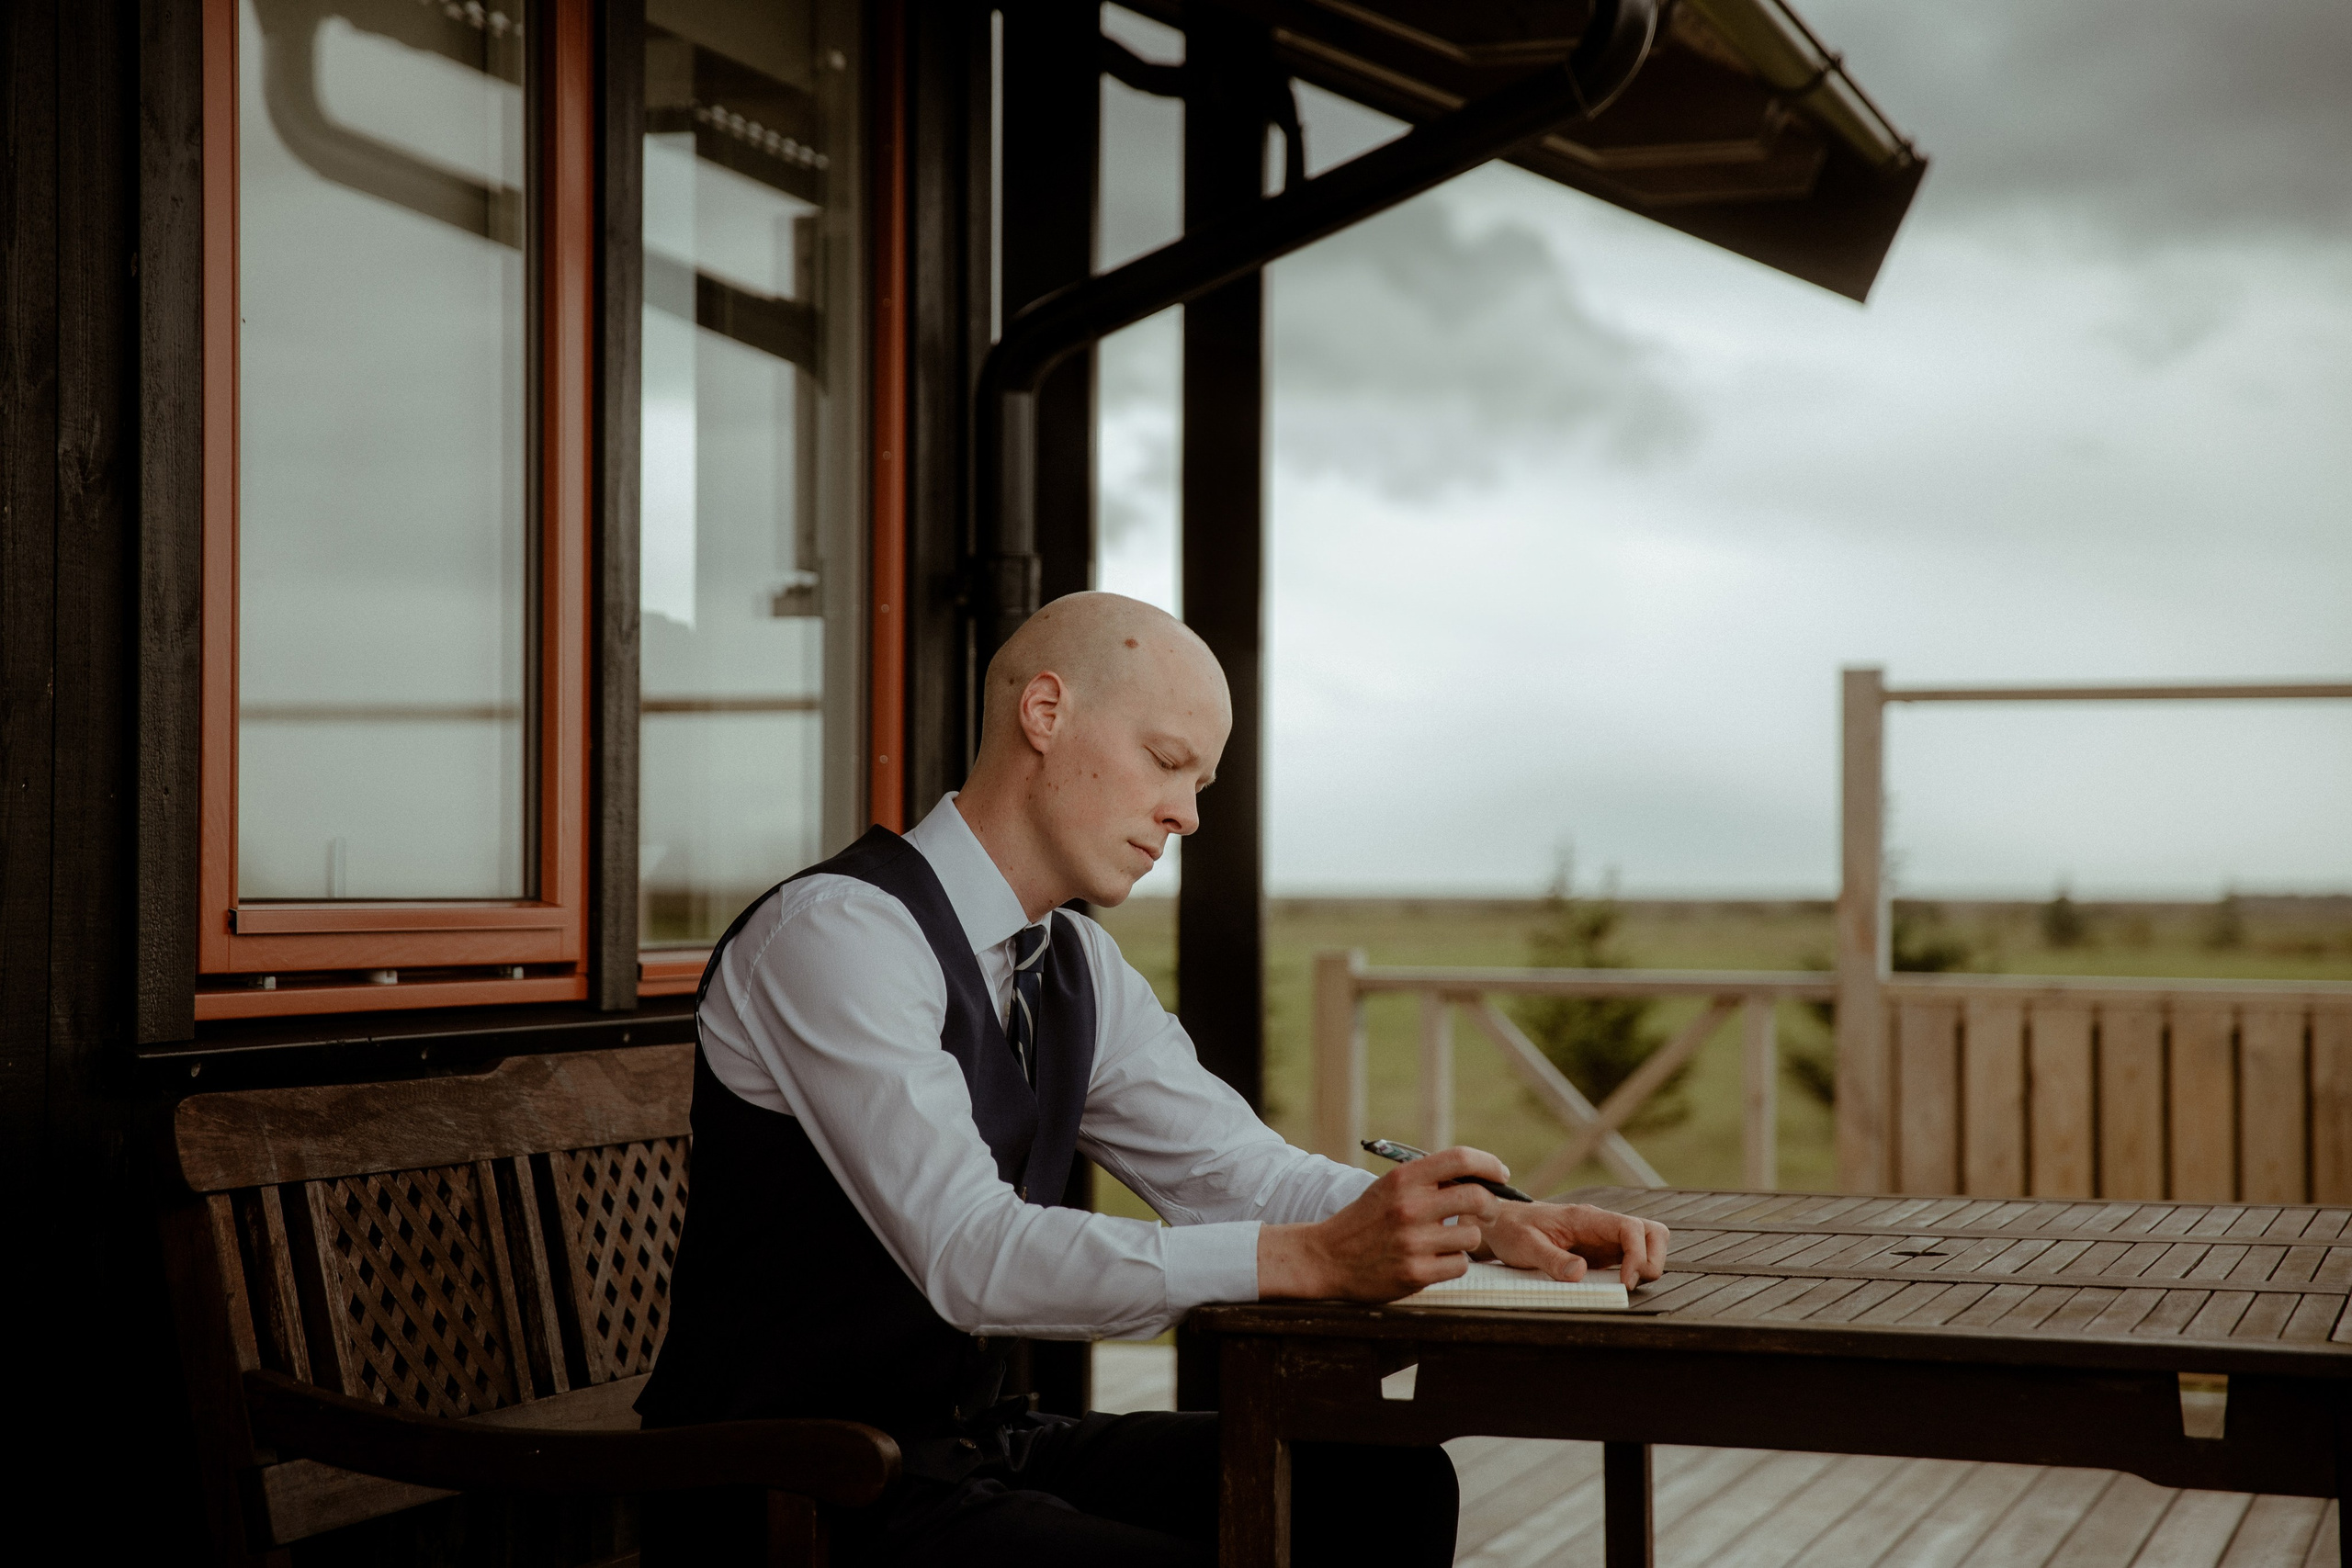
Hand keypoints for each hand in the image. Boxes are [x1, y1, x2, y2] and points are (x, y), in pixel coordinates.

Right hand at [1258, 1146, 1510, 1301]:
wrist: (1326, 1257)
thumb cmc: (1367, 1220)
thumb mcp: (1390, 1187)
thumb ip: (1429, 1180)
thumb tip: (1481, 1177)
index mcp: (1404, 1179)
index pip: (1460, 1158)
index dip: (1489, 1164)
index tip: (1501, 1174)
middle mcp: (1409, 1207)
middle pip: (1477, 1197)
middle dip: (1491, 1205)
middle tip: (1488, 1211)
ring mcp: (1413, 1242)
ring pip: (1471, 1236)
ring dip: (1466, 1239)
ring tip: (1446, 1241)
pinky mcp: (1415, 1273)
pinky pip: (1459, 1265)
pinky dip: (1453, 1263)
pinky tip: (1435, 1260)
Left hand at [1480, 1202, 1669, 1287]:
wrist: (1500, 1223)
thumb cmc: (1512, 1230)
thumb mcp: (1525, 1246)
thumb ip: (1551, 1259)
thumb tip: (1580, 1273)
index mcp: (1585, 1218)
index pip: (1631, 1227)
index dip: (1637, 1254)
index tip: (1624, 1282)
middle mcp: (1601, 1225)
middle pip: (1652, 1232)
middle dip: (1652, 1260)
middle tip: (1629, 1283)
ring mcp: (1604, 1238)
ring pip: (1647, 1243)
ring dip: (1646, 1265)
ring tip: (1622, 1285)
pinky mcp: (1601, 1252)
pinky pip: (1632, 1257)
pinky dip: (1634, 1271)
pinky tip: (1614, 1285)